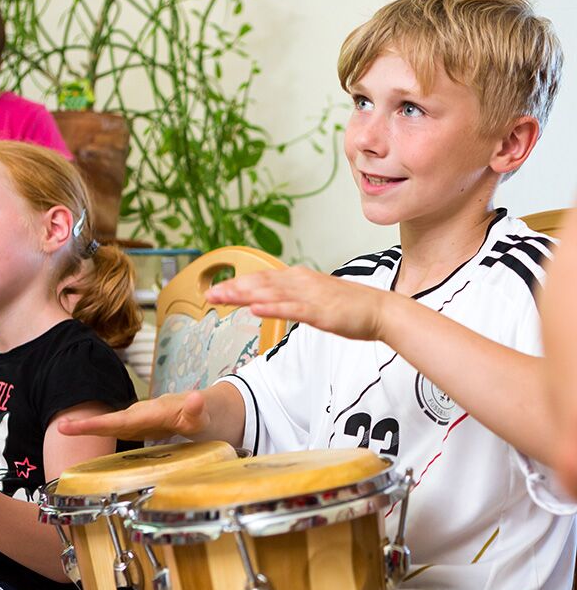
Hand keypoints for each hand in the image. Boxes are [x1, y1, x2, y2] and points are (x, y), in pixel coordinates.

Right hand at [58, 391, 209, 439]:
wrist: (203, 409)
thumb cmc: (202, 416)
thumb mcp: (202, 417)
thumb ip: (197, 410)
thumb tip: (196, 397)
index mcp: (152, 413)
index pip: (121, 420)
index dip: (99, 425)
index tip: (76, 426)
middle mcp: (141, 414)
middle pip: (110, 421)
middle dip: (86, 425)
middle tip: (61, 428)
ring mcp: (138, 420)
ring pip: (110, 424)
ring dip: (87, 428)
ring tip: (63, 430)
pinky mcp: (138, 427)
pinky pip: (115, 429)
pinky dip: (98, 431)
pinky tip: (81, 434)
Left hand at [206, 266, 386, 341]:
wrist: (381, 310)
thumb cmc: (350, 308)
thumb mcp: (315, 298)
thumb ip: (293, 297)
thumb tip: (272, 300)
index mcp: (299, 278)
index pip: (261, 279)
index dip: (237, 283)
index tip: (216, 290)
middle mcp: (300, 282)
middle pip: (259, 283)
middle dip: (232, 288)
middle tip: (208, 295)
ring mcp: (309, 295)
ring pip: (269, 293)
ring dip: (243, 295)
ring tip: (222, 298)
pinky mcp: (319, 311)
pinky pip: (290, 309)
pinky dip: (271, 307)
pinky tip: (254, 308)